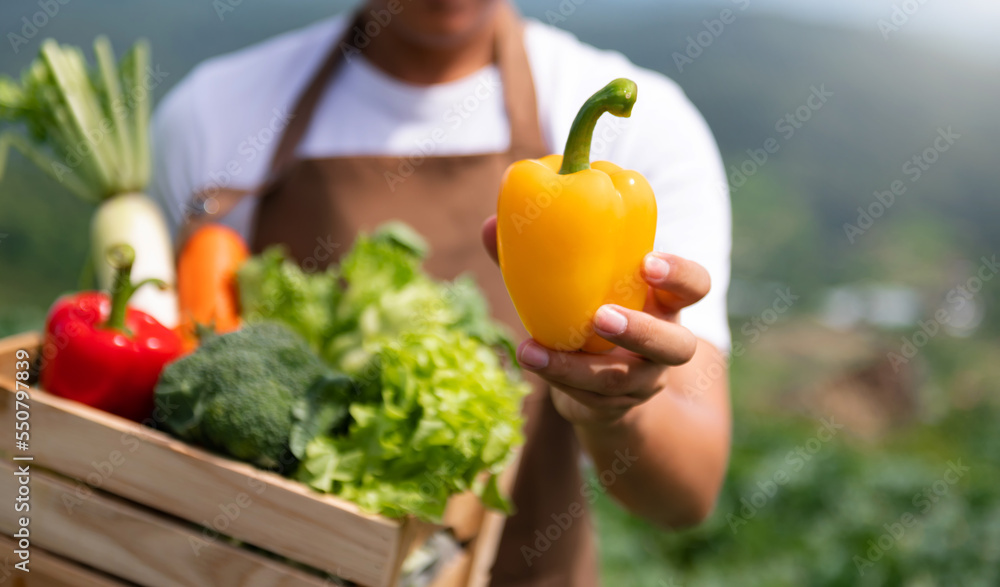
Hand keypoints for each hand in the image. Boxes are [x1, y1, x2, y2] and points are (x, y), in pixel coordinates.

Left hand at [481, 216, 710, 425]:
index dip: (680, 275)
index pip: (695, 286)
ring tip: (538, 350)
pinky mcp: (611, 408)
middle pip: (677, 346)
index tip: (647, 262)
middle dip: (643, 332)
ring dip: (580, 367)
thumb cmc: (587, 314)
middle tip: (602, 316)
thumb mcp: (580, 287)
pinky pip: (588, 400)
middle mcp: (663, 345)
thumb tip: (489, 225)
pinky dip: (556, 377)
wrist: (597, 388)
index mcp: (665, 303)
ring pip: (624, 382)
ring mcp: (640, 382)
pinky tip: (529, 358)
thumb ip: (540, 256)